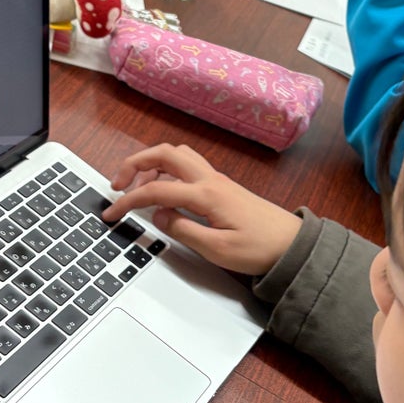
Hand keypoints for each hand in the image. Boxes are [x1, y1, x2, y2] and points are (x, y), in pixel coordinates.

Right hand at [103, 143, 301, 275]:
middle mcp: (209, 179)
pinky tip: (164, 191)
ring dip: (152, 164)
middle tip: (117, 185)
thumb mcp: (216, 249)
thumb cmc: (259, 249)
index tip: (111, 213)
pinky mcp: (221, 186)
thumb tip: (159, 215)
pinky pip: (188, 165)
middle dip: (134, 163)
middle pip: (164, 153)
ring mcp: (216, 179)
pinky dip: (167, 170)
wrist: (292, 246)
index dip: (128, 201)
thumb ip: (183, 230)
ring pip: (177, 155)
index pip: (156, 190)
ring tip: (138, 187)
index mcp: (206, 194)